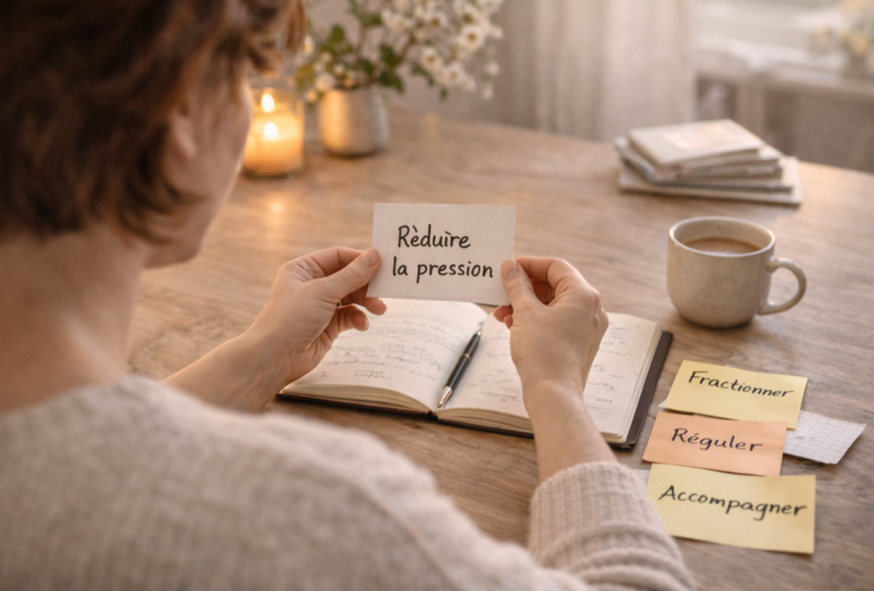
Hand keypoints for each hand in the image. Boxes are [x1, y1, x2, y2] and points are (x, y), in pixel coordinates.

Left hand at [245, 247, 386, 384]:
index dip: (360, 259)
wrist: (274, 358)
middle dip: (366, 284)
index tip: (382, 264)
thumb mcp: (323, 291)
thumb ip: (352, 275)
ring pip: (351, 297)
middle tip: (385, 290)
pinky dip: (358, 319)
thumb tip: (375, 255)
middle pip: (347, 277)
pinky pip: (349, 316)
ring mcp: (319, 306)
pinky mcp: (326, 326)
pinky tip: (362, 325)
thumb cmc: (290, 319)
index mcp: (303, 269)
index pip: (338, 256)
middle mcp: (311, 285)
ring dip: (366, 302)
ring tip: (379, 309)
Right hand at [495, 257, 615, 476]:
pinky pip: (557, 321)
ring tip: (502, 315)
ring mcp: (588, 327)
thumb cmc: (543, 353)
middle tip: (501, 293)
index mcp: (584, 295)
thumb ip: (517, 285)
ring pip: (553, 304)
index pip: (555, 266)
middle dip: (524, 288)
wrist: (553, 394)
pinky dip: (536, 319)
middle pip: (554, 285)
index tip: (508, 268)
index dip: (529, 264)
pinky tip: (514, 326)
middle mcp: (591, 308)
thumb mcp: (525, 312)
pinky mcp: (580, 342)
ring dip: (526, 305)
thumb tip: (510, 266)